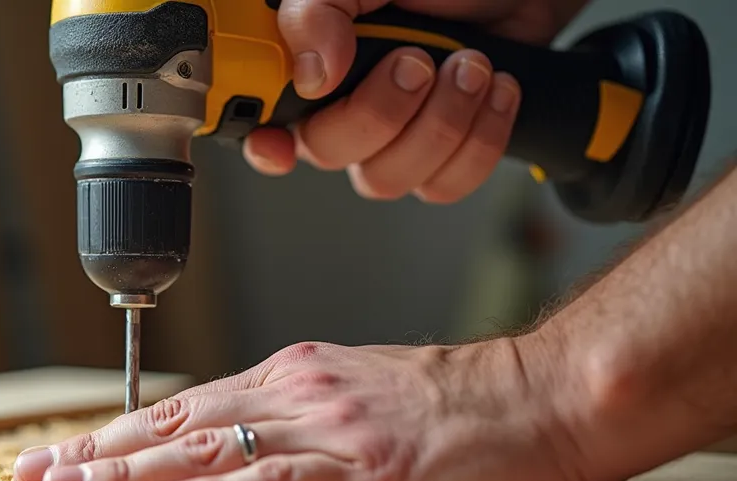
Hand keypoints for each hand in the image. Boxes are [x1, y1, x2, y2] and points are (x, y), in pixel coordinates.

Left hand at [12, 334, 613, 480]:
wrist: (546, 395)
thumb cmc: (459, 405)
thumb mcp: (358, 396)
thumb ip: (295, 414)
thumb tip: (236, 438)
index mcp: (291, 377)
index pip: (181, 409)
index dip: (113, 432)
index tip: (60, 454)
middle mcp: (295, 394)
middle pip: (176, 427)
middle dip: (98, 453)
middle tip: (32, 476)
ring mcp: (328, 429)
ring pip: (208, 453)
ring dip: (131, 476)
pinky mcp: (366, 469)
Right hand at [245, 0, 586, 202]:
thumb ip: (319, 10)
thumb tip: (312, 72)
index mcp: (312, 66)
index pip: (263, 122)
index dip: (264, 144)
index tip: (280, 147)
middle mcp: (344, 108)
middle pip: (330, 154)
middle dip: (382, 112)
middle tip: (419, 61)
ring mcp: (395, 138)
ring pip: (389, 179)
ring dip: (441, 122)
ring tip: (471, 66)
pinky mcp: (445, 156)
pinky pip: (445, 185)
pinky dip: (480, 141)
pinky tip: (495, 93)